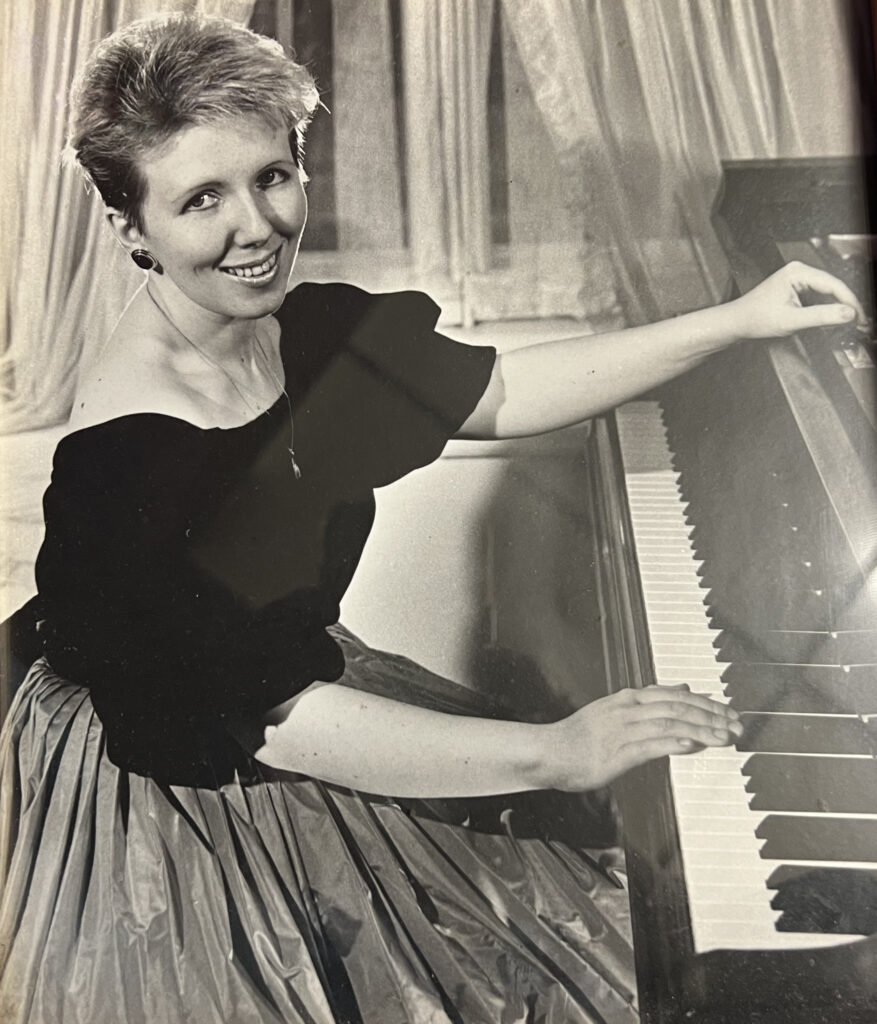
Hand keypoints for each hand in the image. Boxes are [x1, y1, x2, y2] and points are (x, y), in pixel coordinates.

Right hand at [540, 684, 742, 790]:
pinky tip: (693, 746)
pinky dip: (673, 744)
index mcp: (628, 699)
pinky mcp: (616, 753)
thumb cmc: (581, 737)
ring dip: (701, 731)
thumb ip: (651, 701)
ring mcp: (622, 730)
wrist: (549, 751)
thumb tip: (685, 687)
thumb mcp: (616, 710)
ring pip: (669, 725)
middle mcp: (627, 710)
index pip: (675, 695)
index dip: (706, 704)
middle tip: (737, 726)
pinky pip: (650, 745)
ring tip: (726, 738)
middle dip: (711, 717)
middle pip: (678, 708)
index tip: (729, 712)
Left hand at [727, 260, 865, 340]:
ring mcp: (798, 279)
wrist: (736, 322)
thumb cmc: (755, 318)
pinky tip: (833, 319)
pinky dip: (827, 309)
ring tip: (850, 323)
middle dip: (847, 306)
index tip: (860, 317)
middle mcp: (799, 271)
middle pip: (833, 287)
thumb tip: (848, 313)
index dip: (851, 302)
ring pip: (828, 293)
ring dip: (839, 308)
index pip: (834, 285)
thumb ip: (821, 316)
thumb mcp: (791, 320)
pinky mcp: (797, 288)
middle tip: (860, 322)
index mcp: (798, 272)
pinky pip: (819, 297)